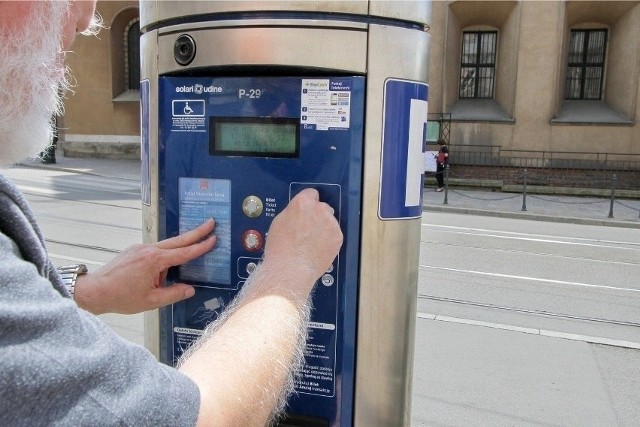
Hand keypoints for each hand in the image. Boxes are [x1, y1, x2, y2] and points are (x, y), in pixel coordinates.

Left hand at [74, 219, 215, 314]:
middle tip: (211, 223)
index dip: (201, 246)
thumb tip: (190, 290)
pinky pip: (155, 249)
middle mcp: (148, 250)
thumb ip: (173, 294)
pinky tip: (164, 266)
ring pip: (166, 244)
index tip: (213, 239)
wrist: (95, 291)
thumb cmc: (121, 297)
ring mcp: (140, 248)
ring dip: (181, 244)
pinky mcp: (134, 251)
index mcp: (155, 261)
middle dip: (196, 231)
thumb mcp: (151, 301)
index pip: (184, 252)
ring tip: (191, 246)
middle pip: (178, 239)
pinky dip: (165, 254)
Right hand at [261, 188, 342, 296]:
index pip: (311, 193)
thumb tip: (298, 213)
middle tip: (308, 229)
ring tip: (313, 243)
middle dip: (317, 215)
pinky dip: (329, 240)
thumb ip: (292, 212)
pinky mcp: (338, 237)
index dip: (307, 203)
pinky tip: (319, 249)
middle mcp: (319, 209)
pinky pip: (335, 235)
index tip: (306, 210)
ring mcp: (331, 223)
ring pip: (330, 221)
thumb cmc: (280, 248)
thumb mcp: (279, 222)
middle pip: (322, 207)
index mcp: (303, 203)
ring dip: (324, 228)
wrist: (290, 269)